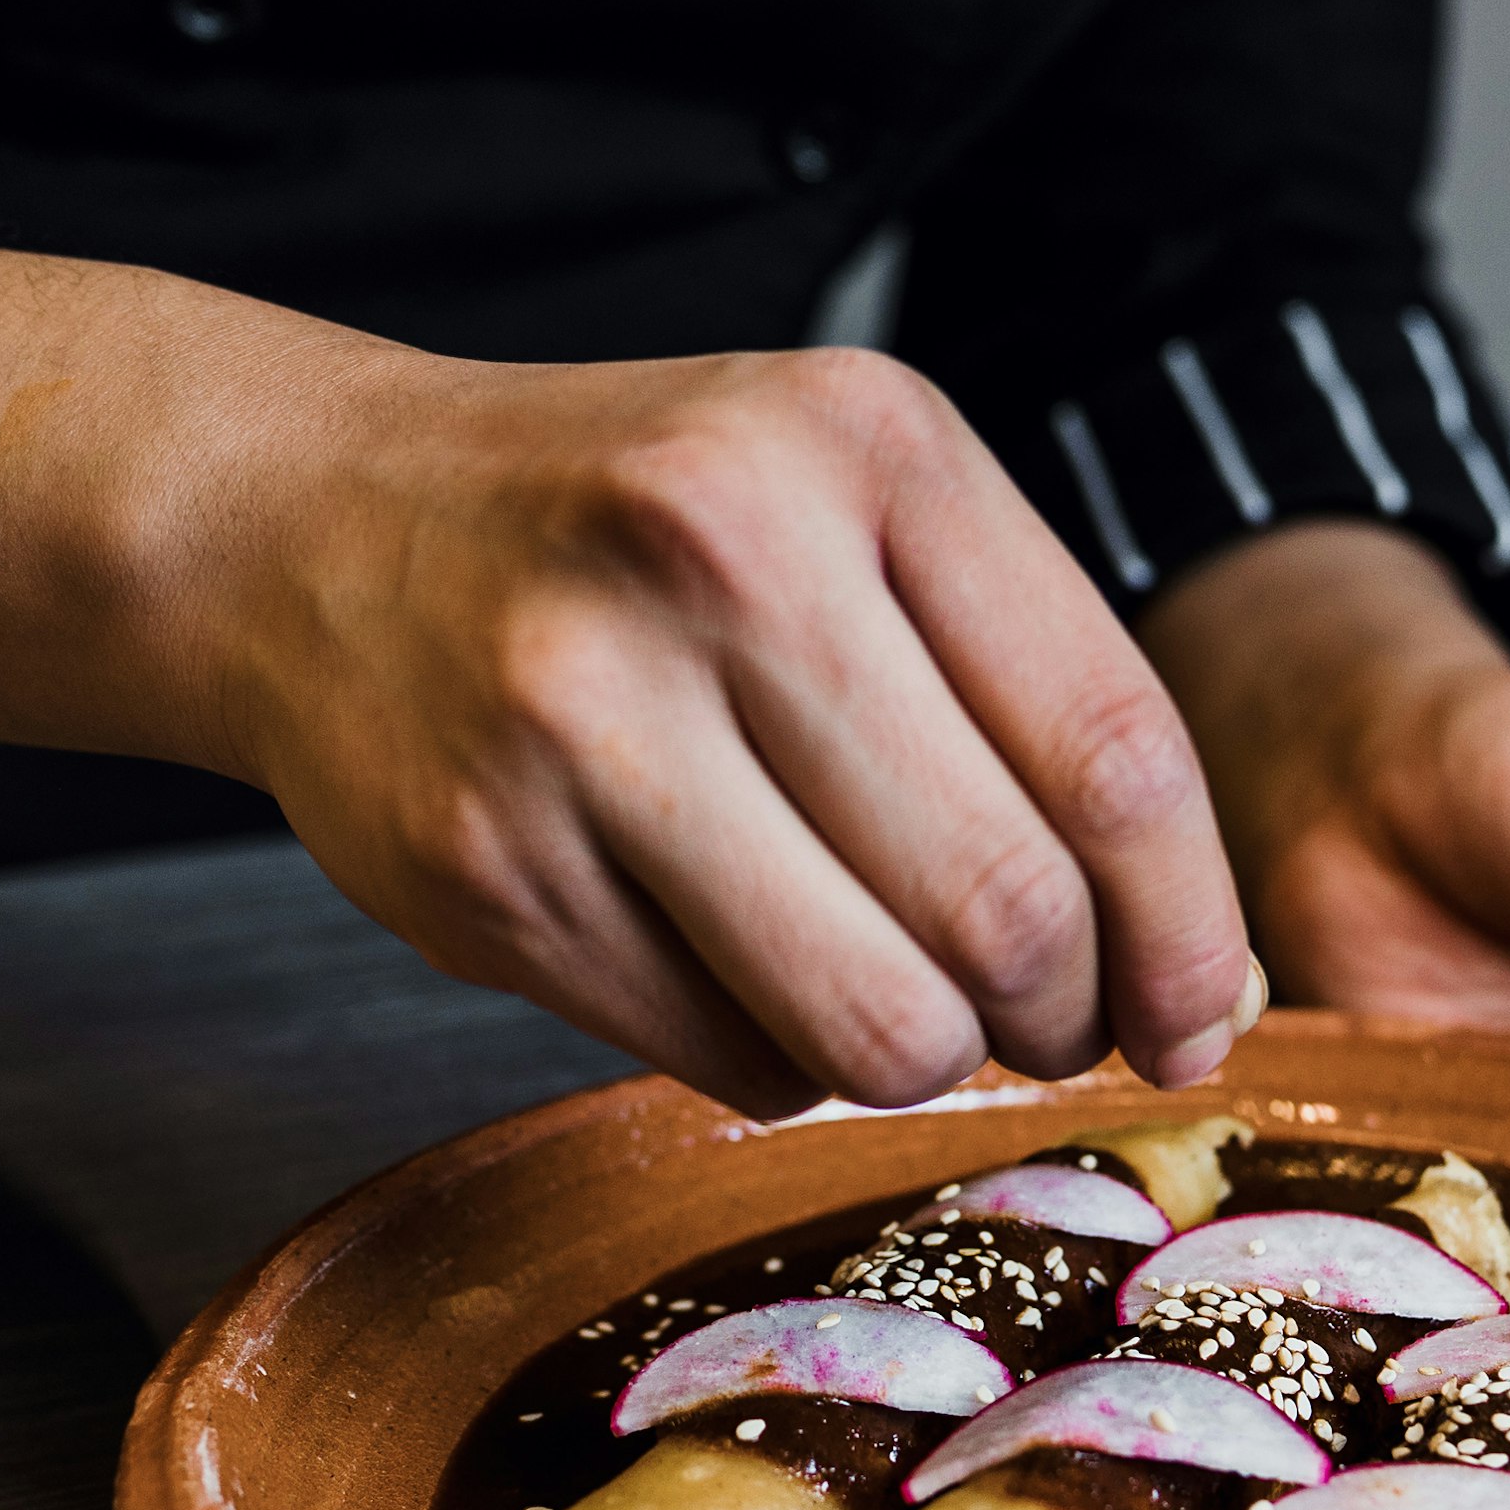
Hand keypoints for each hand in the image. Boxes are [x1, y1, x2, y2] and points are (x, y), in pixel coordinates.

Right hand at [0, 244, 1255, 1114]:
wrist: (308, 523)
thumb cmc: (641, 535)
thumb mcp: (850, 505)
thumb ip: (1027, 690)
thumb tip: (1189, 976)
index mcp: (870, 447)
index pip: (1117, 750)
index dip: (1190, 930)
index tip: (1201, 1019)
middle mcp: (724, 553)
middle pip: (1010, 909)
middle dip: (1063, 1017)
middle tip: (1048, 1028)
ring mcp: (584, 714)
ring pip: (877, 1020)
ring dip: (929, 1062)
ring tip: (908, 1011)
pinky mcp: (485, 865)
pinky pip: (726, 1059)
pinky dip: (777, 1060)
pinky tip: (746, 975)